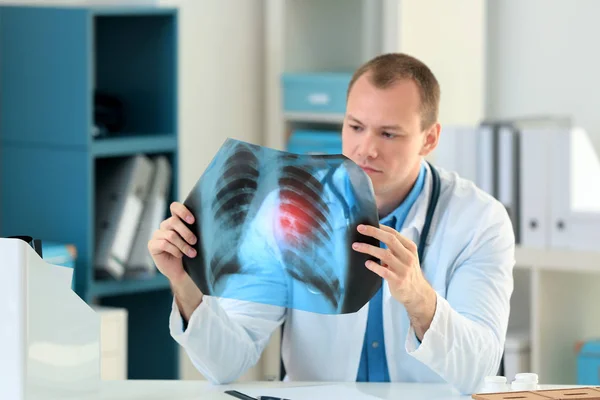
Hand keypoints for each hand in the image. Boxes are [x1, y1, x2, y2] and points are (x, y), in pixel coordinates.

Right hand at [148, 202, 197, 284]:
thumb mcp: (193, 240)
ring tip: (192, 254)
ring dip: (183, 245)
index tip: (193, 221)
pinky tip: (179, 255)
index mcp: (175, 220)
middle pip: (173, 221)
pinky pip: (164, 244)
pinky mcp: (152, 245)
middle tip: (194, 241)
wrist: (181, 270)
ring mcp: (157, 234)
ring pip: (171, 235)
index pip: (175, 207)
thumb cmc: (188, 253)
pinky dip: (175, 250)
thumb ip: (194, 230)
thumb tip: (205, 224)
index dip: (182, 211)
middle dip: (186, 232)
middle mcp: (165, 225)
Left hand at [352, 223, 436, 338]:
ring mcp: (404, 269)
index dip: (379, 227)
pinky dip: (374, 266)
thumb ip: (394, 247)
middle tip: (359, 228)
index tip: (365, 224)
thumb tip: (373, 235)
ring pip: (385, 254)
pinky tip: (367, 263)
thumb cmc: (407, 271)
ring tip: (356, 246)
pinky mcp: (398, 281)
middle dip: (373, 232)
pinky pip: (383, 271)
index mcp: (410, 248)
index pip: (394, 233)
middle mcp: (408, 256)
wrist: (417, 293)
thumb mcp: (406, 256)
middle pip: (390, 239)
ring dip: (368, 248)